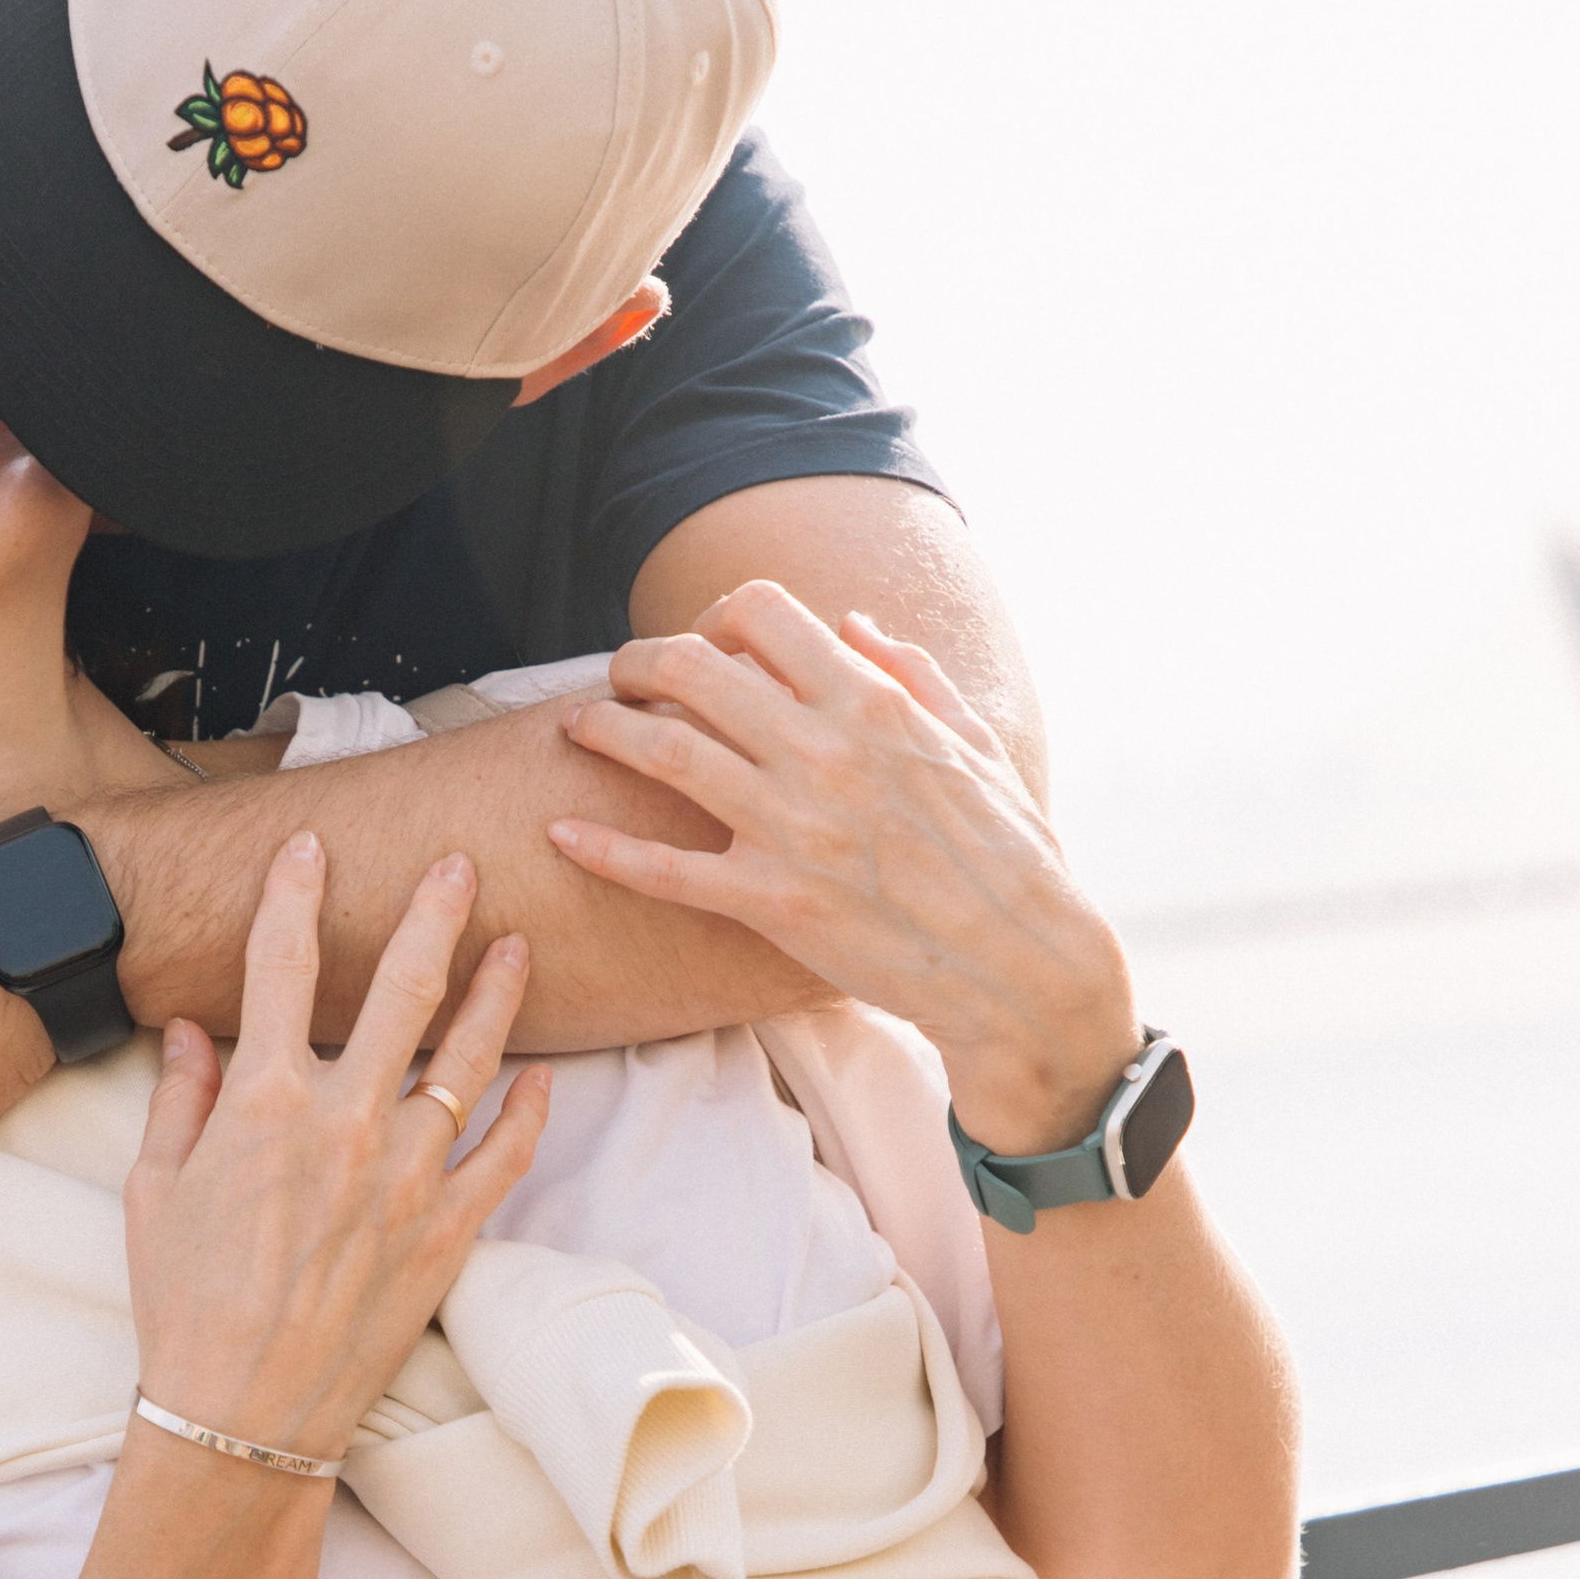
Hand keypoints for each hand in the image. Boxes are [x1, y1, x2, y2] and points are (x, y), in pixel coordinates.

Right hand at [125, 838, 548, 1469]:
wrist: (244, 1410)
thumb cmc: (184, 1305)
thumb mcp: (154, 1193)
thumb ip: (180, 1099)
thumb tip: (190, 1032)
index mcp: (263, 1103)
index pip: (279, 967)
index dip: (293, 895)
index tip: (309, 847)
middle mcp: (346, 1123)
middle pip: (402, 988)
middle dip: (433, 914)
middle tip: (458, 865)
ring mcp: (408, 1175)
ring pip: (471, 1059)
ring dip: (497, 993)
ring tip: (519, 946)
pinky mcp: (450, 1229)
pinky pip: (506, 1152)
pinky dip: (529, 1111)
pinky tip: (541, 1078)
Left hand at [551, 581, 1139, 1148]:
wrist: (1020, 964)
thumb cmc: (1008, 852)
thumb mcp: (974, 743)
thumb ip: (911, 673)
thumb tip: (851, 624)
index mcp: (871, 702)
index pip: (760, 613)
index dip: (714, 618)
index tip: (702, 642)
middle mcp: (823, 751)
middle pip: (691, 669)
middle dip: (639, 661)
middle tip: (618, 676)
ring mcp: (792, 827)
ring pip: (662, 752)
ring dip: (603, 729)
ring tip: (576, 728)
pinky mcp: (771, 902)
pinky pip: (662, 870)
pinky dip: (600, 848)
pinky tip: (559, 833)